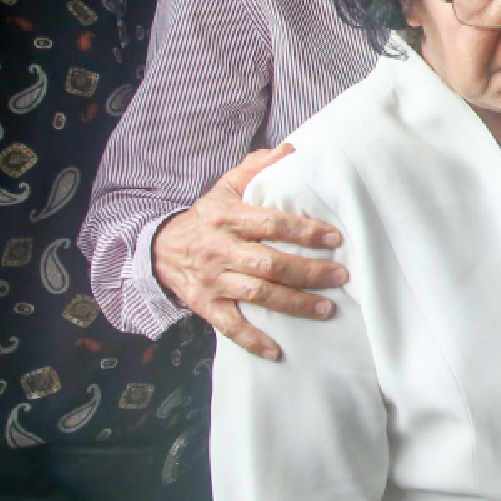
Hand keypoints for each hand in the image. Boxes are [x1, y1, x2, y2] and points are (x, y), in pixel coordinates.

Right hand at [151, 145, 346, 361]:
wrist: (158, 249)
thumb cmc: (206, 216)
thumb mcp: (225, 186)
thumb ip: (257, 167)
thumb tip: (292, 148)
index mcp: (227, 218)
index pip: (270, 224)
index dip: (303, 231)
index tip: (334, 237)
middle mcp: (219, 250)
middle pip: (268, 263)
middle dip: (307, 271)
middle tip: (341, 275)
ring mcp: (212, 281)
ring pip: (256, 295)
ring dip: (293, 304)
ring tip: (327, 309)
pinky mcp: (206, 306)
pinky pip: (230, 327)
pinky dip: (252, 341)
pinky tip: (277, 352)